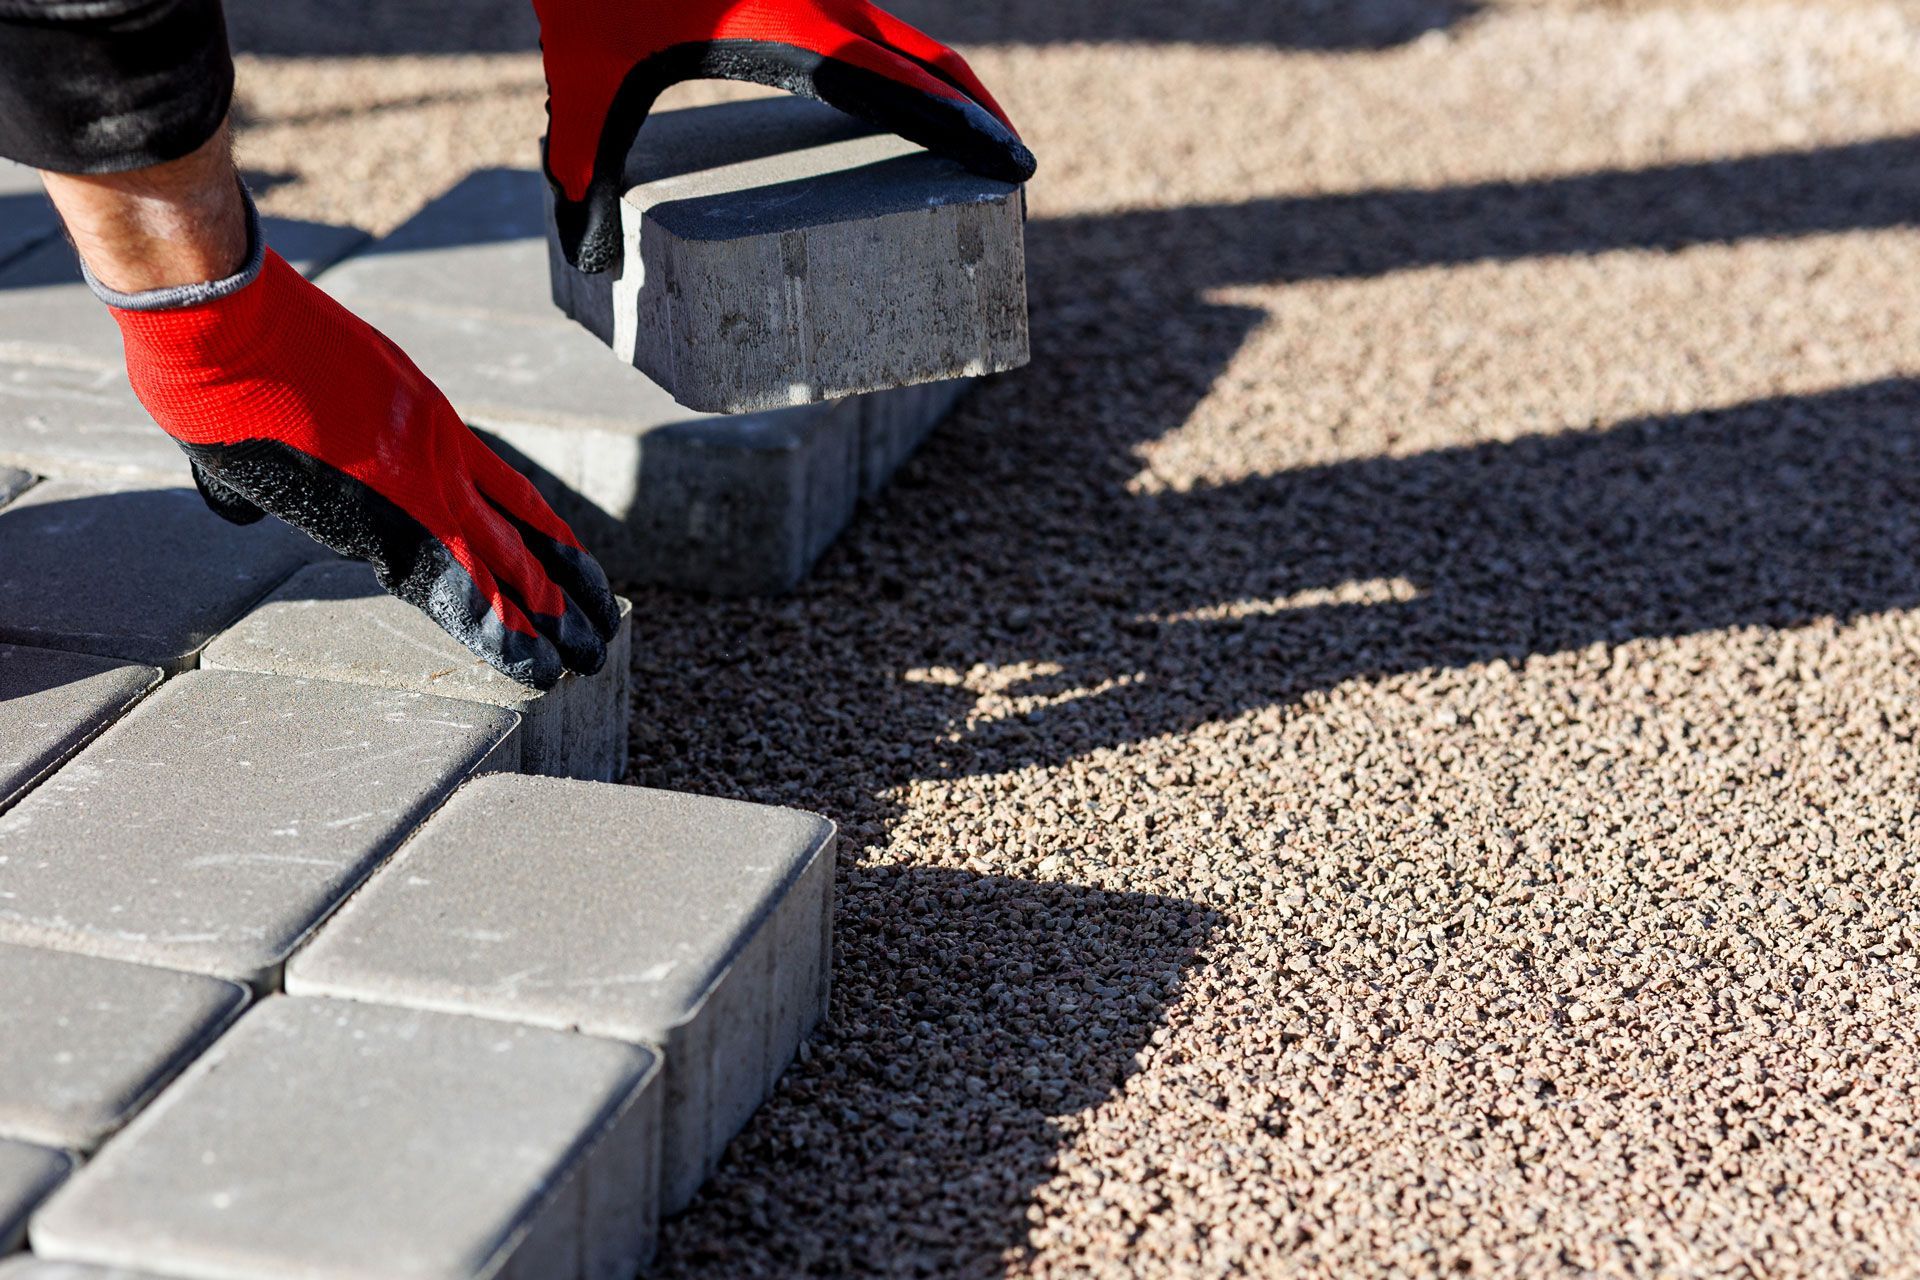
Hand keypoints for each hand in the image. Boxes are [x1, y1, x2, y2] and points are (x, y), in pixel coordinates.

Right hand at [109, 250, 621, 689]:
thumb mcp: (288, 394)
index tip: (566, 567)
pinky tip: (536, 668)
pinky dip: (503, 635)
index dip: (535, 535)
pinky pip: (466, 591)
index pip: (498, 491)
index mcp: (421, 419)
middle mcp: (438, 453)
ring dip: (551, 619)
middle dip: (562, 583)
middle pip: (521, 530)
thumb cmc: (232, 347)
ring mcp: (424, 483)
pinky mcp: (396, 517)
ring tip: (588, 659)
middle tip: (600, 625)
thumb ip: (288, 451)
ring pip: (511, 564)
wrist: (229, 324)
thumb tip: (240, 505)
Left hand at [533, 0, 1035, 272]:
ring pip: (909, 42)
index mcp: (791, 31)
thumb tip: (582, 256)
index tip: (1015, 164)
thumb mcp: (582, 76)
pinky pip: (875, 34)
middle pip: (933, 62)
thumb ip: (583, 164)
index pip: (902, 89)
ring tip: (975, 144)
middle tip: (1021, 168)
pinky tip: (900, 104)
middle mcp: (823, 3)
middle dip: (981, 116)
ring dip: (948, 90)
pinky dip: (908, 70)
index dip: (964, 130)